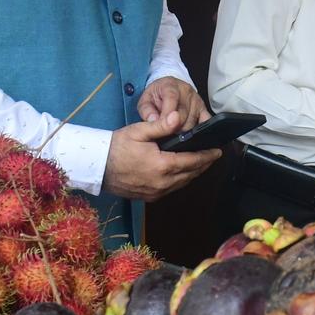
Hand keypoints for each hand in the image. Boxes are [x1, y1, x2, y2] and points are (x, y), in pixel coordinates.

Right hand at [103, 110, 222, 200]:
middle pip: (191, 174)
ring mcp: (155, 192)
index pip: (193, 161)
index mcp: (162, 166)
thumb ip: (161, 126)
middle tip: (212, 155)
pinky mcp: (149, 197)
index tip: (218, 151)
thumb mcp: (139, 131)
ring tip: (200, 162)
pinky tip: (181, 171)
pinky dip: (180, 180)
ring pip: (182, 183)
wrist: (96, 166)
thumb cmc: (116, 146)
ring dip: (193, 173)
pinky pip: (172, 189)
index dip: (207, 156)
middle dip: (203, 164)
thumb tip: (178, 117)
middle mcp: (162, 183)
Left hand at [138, 77, 210, 128]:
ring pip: (192, 122)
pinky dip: (197, 130)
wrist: (168, 88)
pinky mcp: (204, 108)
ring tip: (173, 130)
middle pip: (183, 114)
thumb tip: (153, 121)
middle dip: (173, 127)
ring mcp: (197, 100)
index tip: (162, 128)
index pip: (172, 100)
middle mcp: (186, 91)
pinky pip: (205, 121)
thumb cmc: (157, 95)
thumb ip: (147, 111)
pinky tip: (188, 132)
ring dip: (182, 130)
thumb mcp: (145, 100)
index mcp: (170, 86)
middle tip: (165, 132)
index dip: (167, 116)